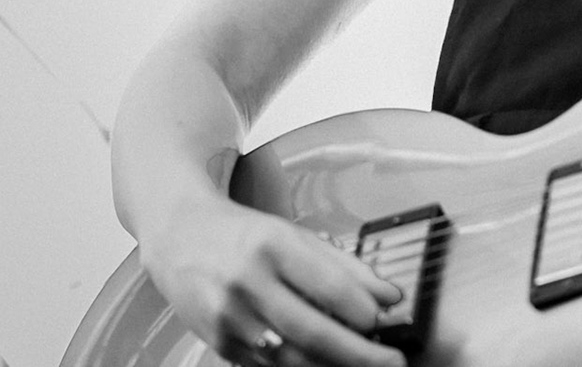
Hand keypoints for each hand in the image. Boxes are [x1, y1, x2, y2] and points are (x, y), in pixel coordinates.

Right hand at [140, 194, 405, 366]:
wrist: (182, 238)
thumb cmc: (245, 235)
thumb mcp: (297, 235)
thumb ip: (347, 265)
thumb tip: (389, 296)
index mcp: (274, 246)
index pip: (330, 286)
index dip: (364, 309)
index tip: (389, 318)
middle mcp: (248, 283)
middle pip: (312, 330)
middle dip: (359, 353)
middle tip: (391, 360)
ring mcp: (230, 318)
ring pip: (291, 356)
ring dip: (332, 366)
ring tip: (364, 365)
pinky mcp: (220, 343)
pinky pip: (268, 365)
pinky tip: (325, 364)